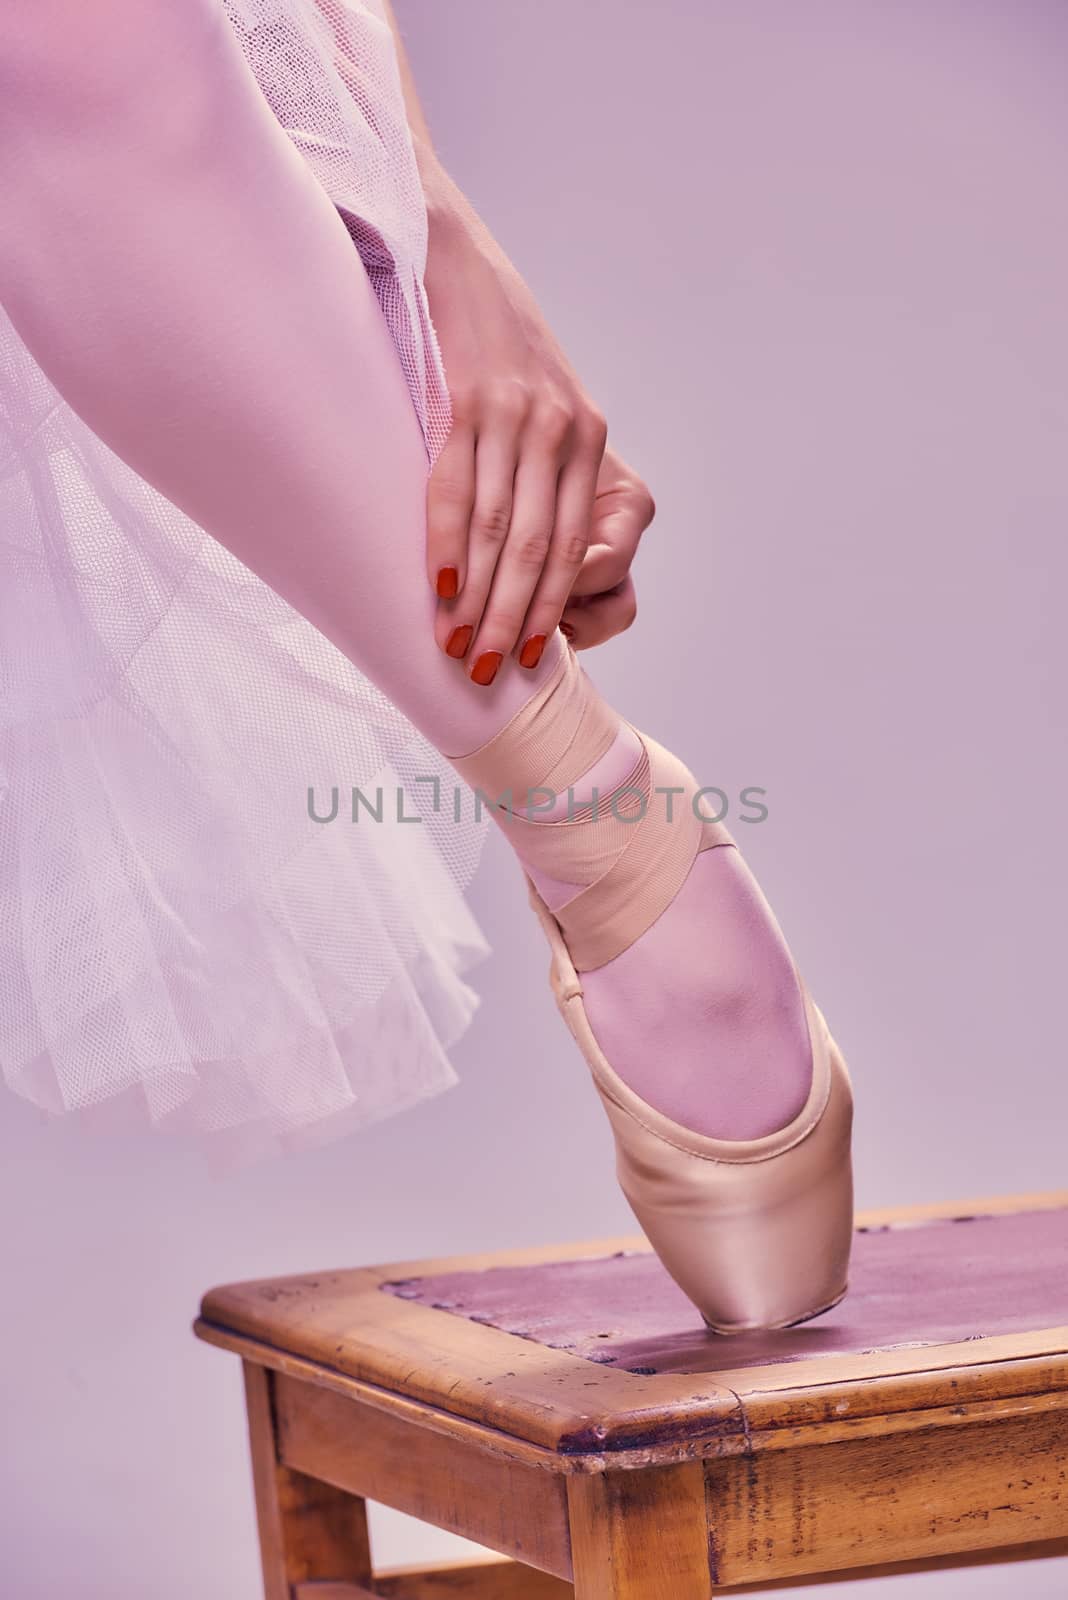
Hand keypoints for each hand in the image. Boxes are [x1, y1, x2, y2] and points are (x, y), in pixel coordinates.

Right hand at [420, 163, 642, 682]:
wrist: (453, 252)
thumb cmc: (490, 341)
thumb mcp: (537, 402)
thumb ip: (541, 471)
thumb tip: (516, 554)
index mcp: (587, 436)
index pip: (578, 546)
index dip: (554, 608)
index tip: (533, 657)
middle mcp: (566, 427)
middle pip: (546, 549)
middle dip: (517, 619)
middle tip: (492, 673)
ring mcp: (522, 412)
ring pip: (506, 529)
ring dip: (481, 599)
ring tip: (459, 648)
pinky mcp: (474, 396)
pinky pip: (460, 488)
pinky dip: (449, 545)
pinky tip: (438, 589)